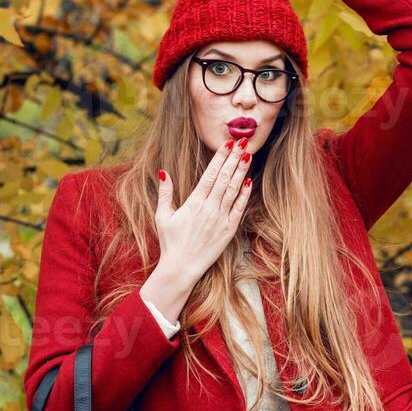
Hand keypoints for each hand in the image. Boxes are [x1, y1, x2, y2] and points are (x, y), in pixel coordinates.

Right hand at [153, 141, 252, 289]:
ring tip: (248, 156)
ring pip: (233, 190)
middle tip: (242, 142)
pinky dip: (244, 195)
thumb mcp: (162, 216)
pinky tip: (249, 182)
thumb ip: (165, 193)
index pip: (210, 174)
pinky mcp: (228, 231)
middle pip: (225, 178)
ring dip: (241, 172)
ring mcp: (221, 219)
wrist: (181, 268)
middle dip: (234, 159)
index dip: (220, 158)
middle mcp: (210, 208)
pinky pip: (239, 209)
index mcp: (194, 202)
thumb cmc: (170, 242)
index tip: (226, 144)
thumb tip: (164, 172)